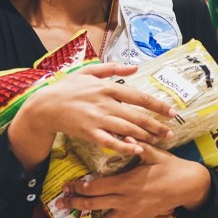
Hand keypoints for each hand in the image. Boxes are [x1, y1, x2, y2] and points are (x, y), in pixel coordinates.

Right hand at [9, 63, 175, 170]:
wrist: (44, 106)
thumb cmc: (67, 88)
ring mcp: (97, 119)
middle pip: (137, 116)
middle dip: (157, 125)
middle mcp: (105, 103)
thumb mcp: (88, 72)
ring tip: (159, 141)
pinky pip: (111, 142)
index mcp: (107, 87)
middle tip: (171, 133)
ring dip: (146, 136)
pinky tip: (138, 149)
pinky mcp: (89, 133)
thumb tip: (135, 68)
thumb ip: (112, 69)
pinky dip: (125, 146)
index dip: (157, 105)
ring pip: (127, 129)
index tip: (172, 112)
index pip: (138, 97)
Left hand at [56, 143, 211, 217]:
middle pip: (94, 206)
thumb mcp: (154, 153)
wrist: (190, 186)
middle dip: (74, 206)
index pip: (96, 187)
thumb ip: (136, 145)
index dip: (78, 188)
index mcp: (127, 183)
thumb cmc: (171, 167)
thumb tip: (122, 135)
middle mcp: (126, 200)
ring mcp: (133, 212)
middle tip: (59, 205)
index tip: (66, 187)